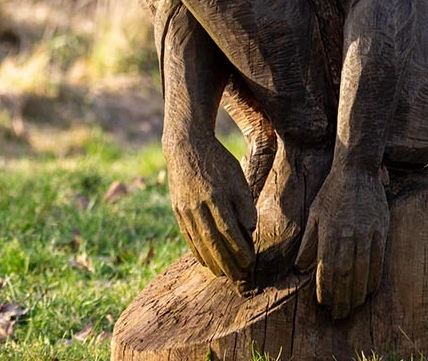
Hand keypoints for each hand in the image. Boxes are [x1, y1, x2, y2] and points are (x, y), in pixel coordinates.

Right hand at [166, 138, 256, 281]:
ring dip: (212, 262)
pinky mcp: (177, 210)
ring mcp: (185, 210)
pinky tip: (206, 262)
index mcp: (216, 198)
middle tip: (238, 279)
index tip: (250, 264)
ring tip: (224, 275)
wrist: (186, 147)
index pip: (230, 232)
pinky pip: (188, 236)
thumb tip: (248, 231)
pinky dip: (197, 251)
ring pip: (199, 242)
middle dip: (227, 264)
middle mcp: (198, 206)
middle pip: (213, 243)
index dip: (240, 251)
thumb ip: (244, 205)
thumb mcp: (237, 178)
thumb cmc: (218, 162)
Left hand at [296, 167, 388, 318]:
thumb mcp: (314, 214)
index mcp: (329, 232)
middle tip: (338, 315)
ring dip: (357, 294)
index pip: (327, 268)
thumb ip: (309, 242)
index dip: (325, 289)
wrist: (358, 171)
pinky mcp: (382, 231)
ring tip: (352, 308)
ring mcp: (368, 234)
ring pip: (363, 272)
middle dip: (341, 298)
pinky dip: (373, 279)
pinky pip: (379, 262)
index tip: (323, 303)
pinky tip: (369, 291)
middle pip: (346, 275)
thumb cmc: (331, 193)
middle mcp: (349, 235)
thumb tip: (301, 268)